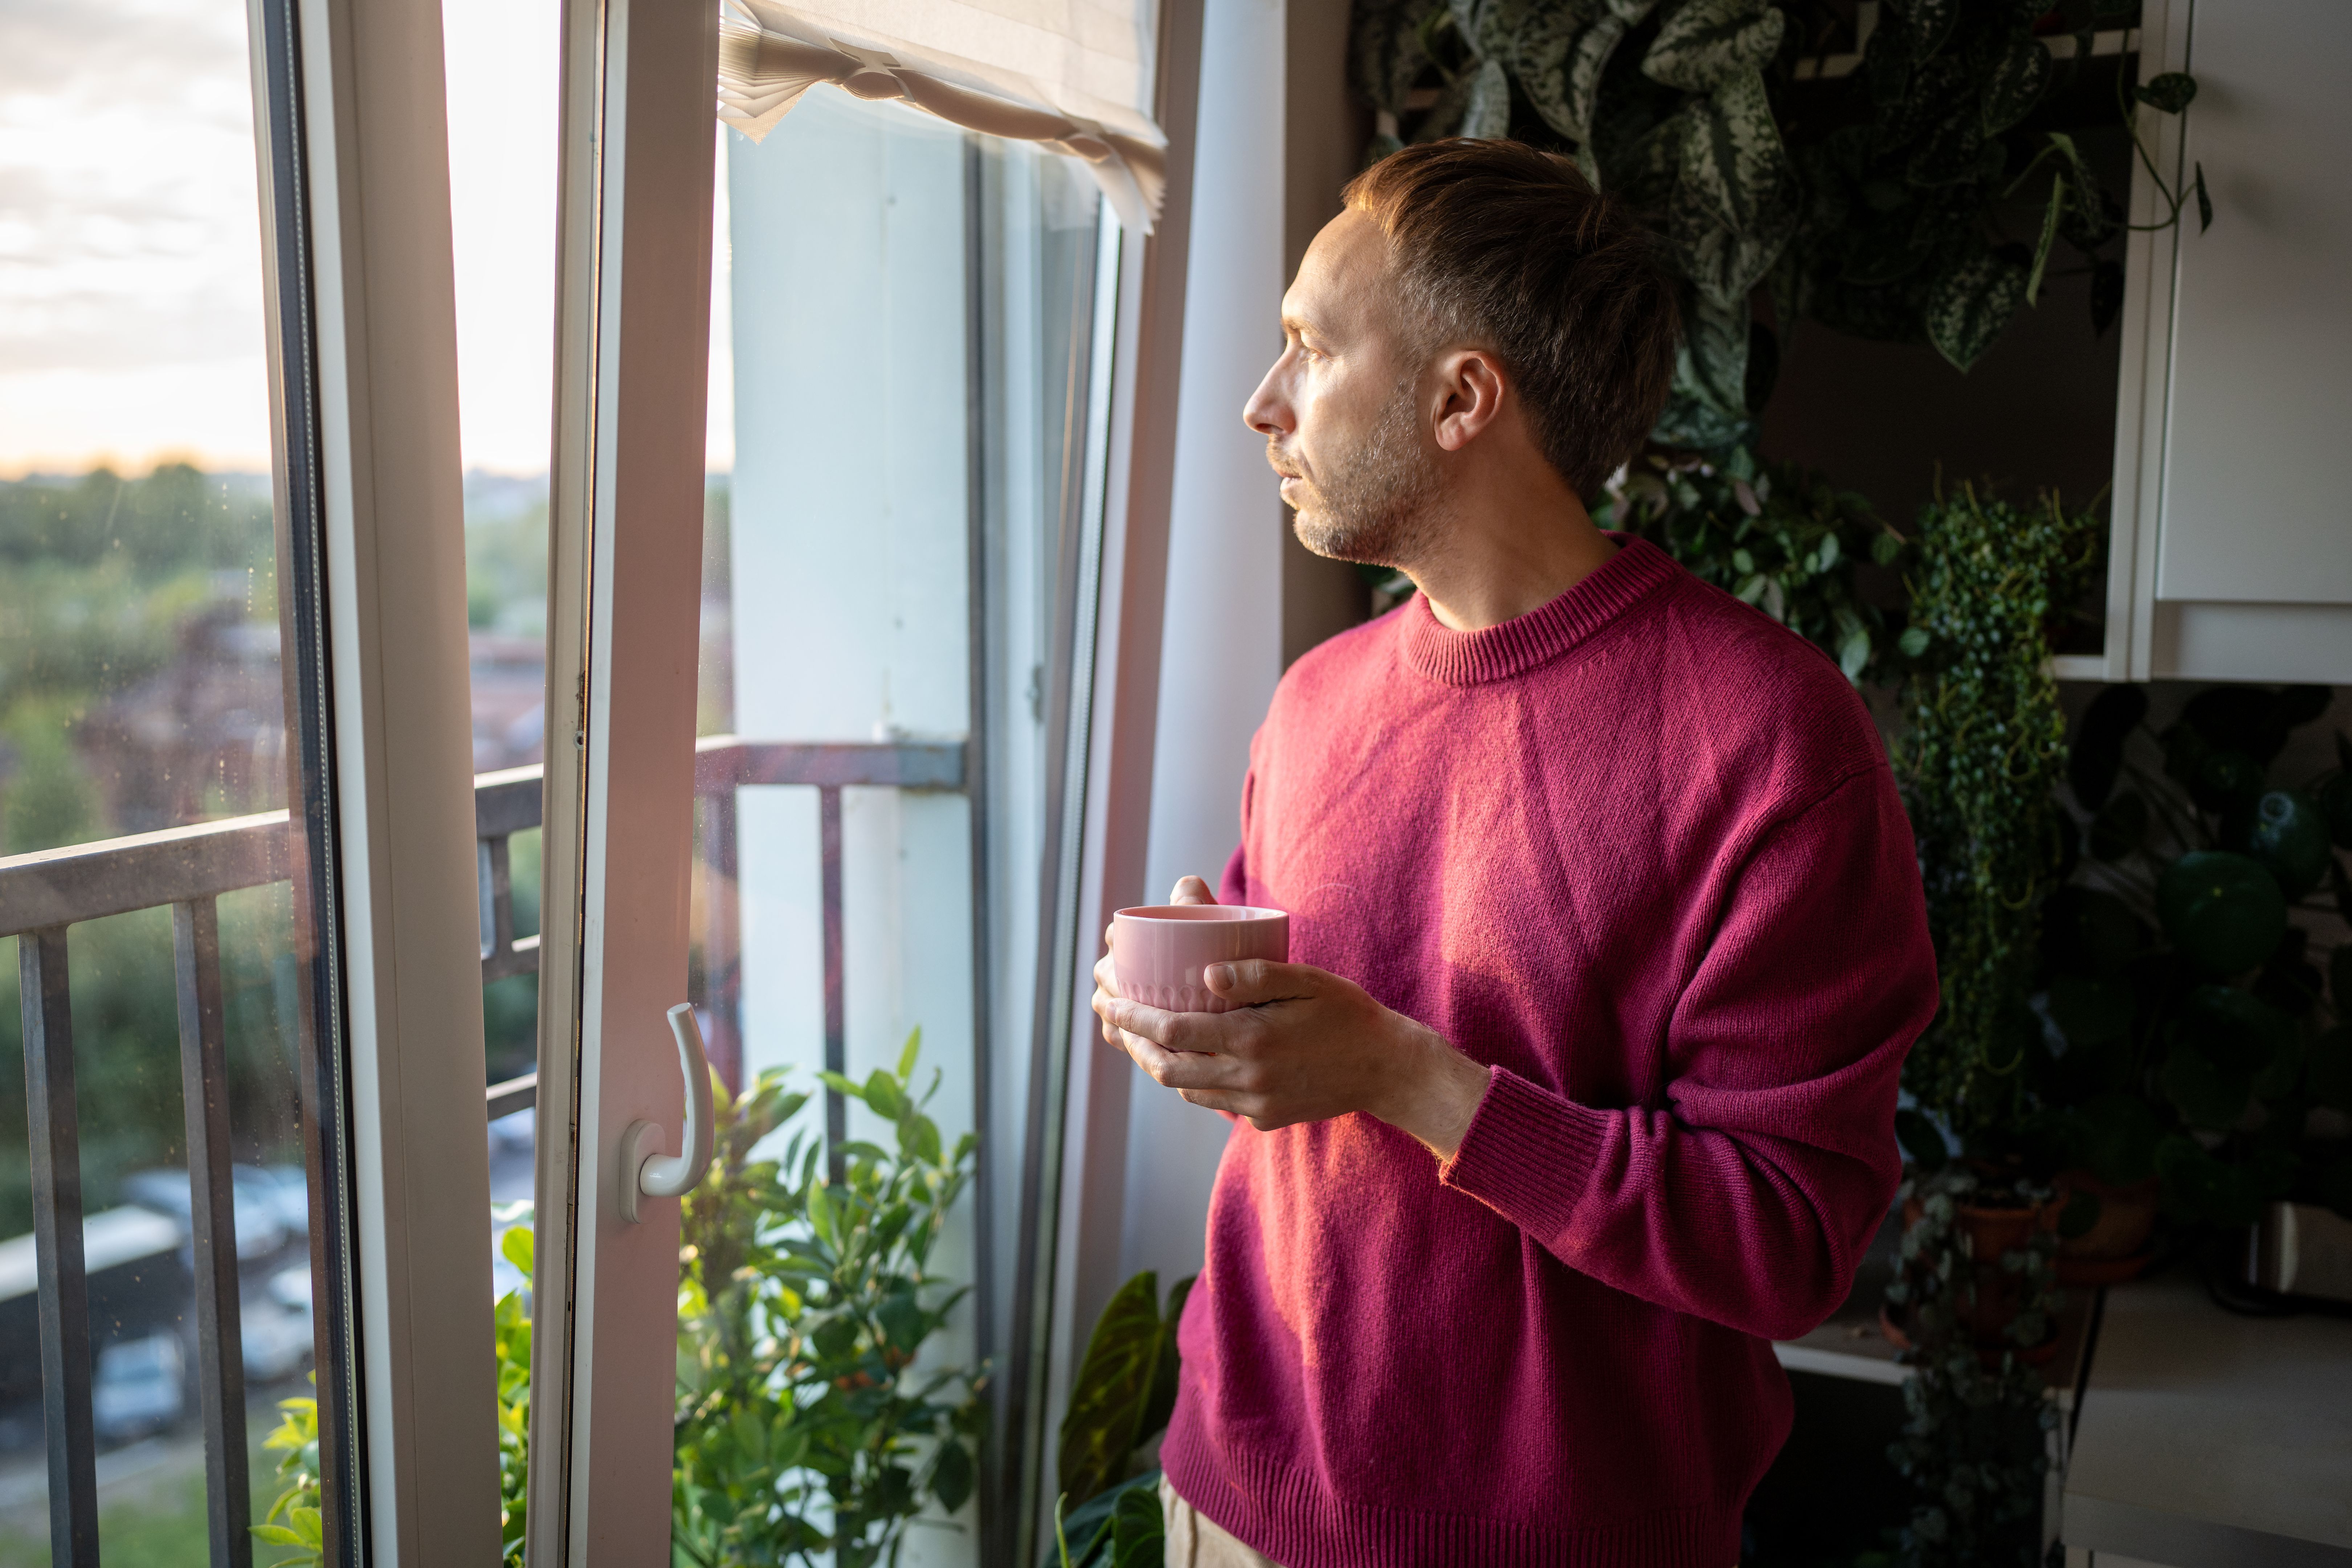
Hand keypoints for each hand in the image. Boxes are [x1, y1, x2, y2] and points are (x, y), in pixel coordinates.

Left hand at [1091, 881, 1490, 1156]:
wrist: (1388, 1069)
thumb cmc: (1347, 1013)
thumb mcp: (1308, 980)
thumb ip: (1256, 975)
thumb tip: (1202, 971)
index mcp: (1251, 1038)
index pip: (1171, 1030)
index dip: (1129, 1017)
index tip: (1104, 998)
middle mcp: (1246, 1077)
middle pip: (1166, 1068)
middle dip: (1131, 1043)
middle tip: (1110, 1017)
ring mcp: (1254, 1104)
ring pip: (1185, 1090)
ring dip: (1157, 1064)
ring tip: (1137, 1037)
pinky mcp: (1264, 1119)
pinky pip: (1214, 1102)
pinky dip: (1192, 1081)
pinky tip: (1187, 1058)